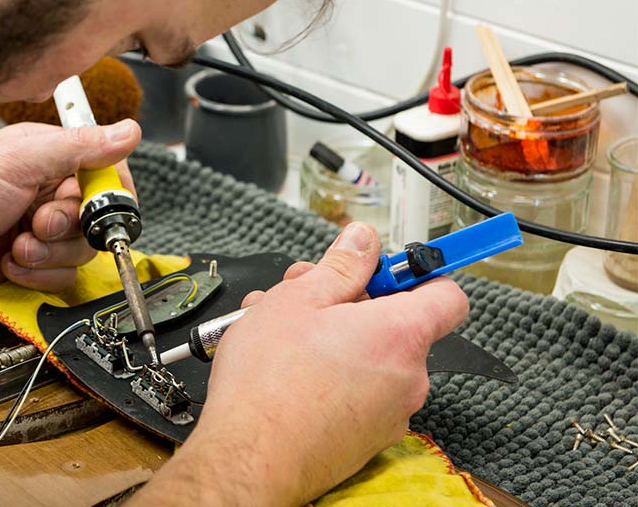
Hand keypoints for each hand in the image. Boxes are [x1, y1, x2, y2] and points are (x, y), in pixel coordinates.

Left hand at [0, 120, 140, 292]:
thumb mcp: (20, 159)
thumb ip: (79, 146)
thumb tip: (128, 131)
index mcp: (48, 158)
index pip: (103, 174)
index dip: (106, 195)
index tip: (98, 206)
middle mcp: (46, 192)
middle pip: (95, 219)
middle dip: (67, 228)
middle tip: (38, 223)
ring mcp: (36, 229)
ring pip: (79, 252)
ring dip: (48, 254)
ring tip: (17, 245)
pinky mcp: (26, 263)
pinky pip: (58, 276)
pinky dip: (35, 274)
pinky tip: (8, 262)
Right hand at [133, 222, 468, 505]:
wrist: (251, 457)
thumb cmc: (270, 381)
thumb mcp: (298, 299)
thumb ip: (341, 265)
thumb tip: (364, 241)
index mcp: (400, 334)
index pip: (447, 296)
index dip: (418, 274)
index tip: (387, 266)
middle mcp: (408, 378)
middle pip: (396, 324)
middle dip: (350, 303)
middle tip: (303, 293)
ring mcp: (390, 413)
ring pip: (370, 357)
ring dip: (331, 336)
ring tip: (278, 330)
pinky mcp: (367, 439)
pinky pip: (359, 392)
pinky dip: (330, 374)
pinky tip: (286, 368)